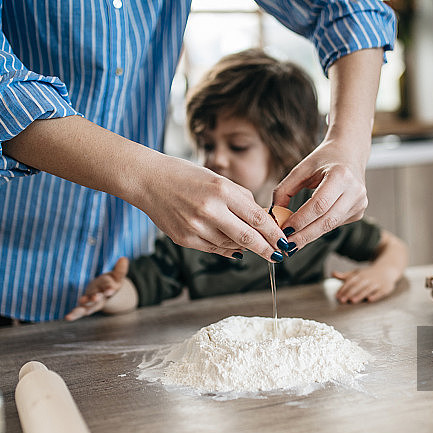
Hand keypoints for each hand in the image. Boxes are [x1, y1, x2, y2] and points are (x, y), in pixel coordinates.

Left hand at [64, 257, 129, 320]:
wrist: (105, 294)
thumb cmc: (110, 283)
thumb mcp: (116, 277)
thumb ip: (120, 270)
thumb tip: (123, 259)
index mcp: (109, 290)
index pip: (110, 289)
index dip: (110, 289)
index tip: (110, 290)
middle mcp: (101, 298)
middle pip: (99, 300)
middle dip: (96, 298)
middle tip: (95, 298)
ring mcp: (91, 303)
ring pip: (88, 306)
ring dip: (84, 305)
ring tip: (80, 304)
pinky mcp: (84, 305)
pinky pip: (79, 311)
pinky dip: (74, 315)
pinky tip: (68, 317)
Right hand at [135, 154, 286, 261]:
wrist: (148, 180)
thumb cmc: (185, 176)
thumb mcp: (217, 179)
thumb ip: (241, 199)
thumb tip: (262, 219)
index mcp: (221, 191)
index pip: (257, 218)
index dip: (274, 234)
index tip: (283, 242)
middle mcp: (209, 210)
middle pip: (247, 238)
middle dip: (266, 249)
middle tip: (278, 256)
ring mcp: (195, 227)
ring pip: (230, 246)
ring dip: (245, 248)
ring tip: (253, 246)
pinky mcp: (184, 239)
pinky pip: (213, 249)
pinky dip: (226, 249)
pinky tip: (233, 247)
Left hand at [271, 140, 367, 248]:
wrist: (349, 152)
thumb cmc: (324, 159)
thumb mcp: (301, 169)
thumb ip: (284, 190)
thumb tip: (274, 214)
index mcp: (341, 175)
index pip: (319, 205)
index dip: (301, 220)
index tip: (284, 230)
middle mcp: (355, 190)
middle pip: (327, 221)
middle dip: (305, 235)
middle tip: (287, 244)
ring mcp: (359, 202)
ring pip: (331, 226)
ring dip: (310, 235)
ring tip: (293, 241)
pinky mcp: (359, 211)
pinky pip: (335, 225)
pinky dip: (319, 229)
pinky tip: (308, 229)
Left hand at [331, 266, 397, 303]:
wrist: (387, 269)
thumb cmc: (369, 274)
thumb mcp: (357, 273)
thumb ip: (345, 276)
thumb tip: (332, 274)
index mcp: (360, 275)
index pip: (350, 282)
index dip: (343, 289)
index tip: (337, 296)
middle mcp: (368, 278)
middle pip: (357, 286)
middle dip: (349, 293)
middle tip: (342, 300)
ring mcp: (377, 283)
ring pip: (368, 289)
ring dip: (360, 294)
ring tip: (353, 301)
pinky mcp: (385, 288)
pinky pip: (380, 292)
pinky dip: (375, 295)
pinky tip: (369, 300)